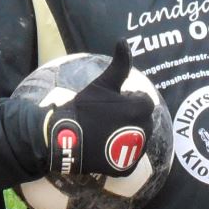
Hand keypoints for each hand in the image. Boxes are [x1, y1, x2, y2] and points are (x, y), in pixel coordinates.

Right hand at [45, 43, 153, 177]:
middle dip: (129, 117)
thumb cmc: (84, 108)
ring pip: (138, 138)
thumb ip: (119, 65)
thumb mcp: (103, 83)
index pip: (143, 101)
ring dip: (127, 134)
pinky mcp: (126, 168)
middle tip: (106, 118)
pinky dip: (121, 153)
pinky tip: (106, 147)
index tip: (110, 103)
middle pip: (143, 120)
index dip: (127, 100)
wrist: (64, 138)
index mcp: (141, 108)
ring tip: (106, 132)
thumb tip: (124, 41)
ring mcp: (135, 151)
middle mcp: (145, 130)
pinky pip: (130, 158)